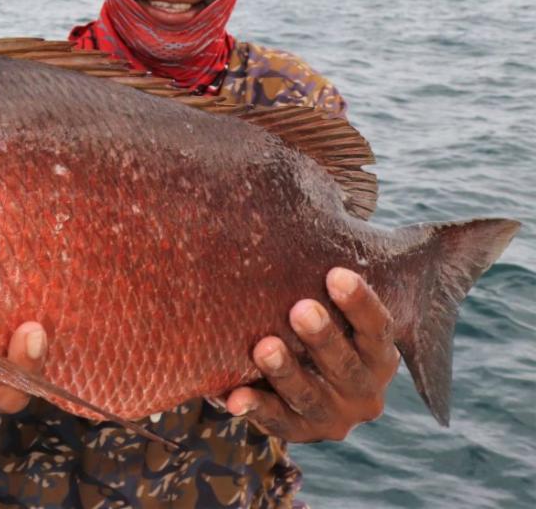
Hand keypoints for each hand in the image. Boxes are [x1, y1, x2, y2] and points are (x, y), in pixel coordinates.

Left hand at [225, 267, 399, 441]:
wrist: (304, 374)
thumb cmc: (320, 316)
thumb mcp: (337, 298)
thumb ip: (344, 265)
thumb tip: (340, 184)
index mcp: (380, 353)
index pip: (378, 328)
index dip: (360, 302)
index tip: (336, 273)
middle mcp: (364, 390)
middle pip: (347, 365)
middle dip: (324, 337)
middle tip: (299, 308)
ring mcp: (331, 415)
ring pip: (310, 396)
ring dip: (287, 372)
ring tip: (265, 347)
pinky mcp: (296, 431)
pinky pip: (275, 423)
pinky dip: (256, 409)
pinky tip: (234, 397)